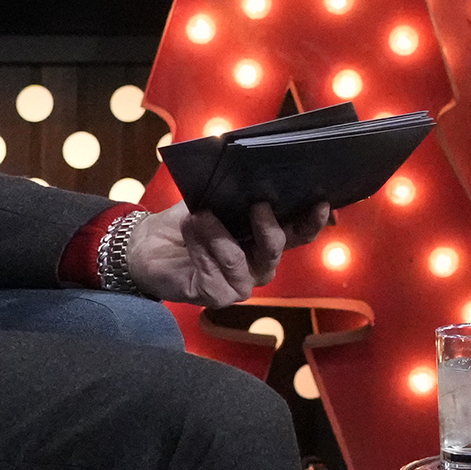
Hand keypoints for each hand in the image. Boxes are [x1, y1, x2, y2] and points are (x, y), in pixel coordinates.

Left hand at [128, 199, 332, 305]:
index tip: (320, 203)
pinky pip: (214, 273)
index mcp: (265, 241)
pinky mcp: (217, 296)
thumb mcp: (215, 199)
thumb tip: (253, 173)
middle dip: (267, 227)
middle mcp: (259, 265)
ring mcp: (240, 284)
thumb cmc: (190, 219)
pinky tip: (190, 230)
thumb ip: (236, 192)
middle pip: (275, 249)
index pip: (298, 234)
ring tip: (200, 215)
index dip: (312, 222)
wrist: (150, 243)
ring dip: (219, 235)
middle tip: (258, 205)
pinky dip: (201, 247)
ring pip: (239, 261)